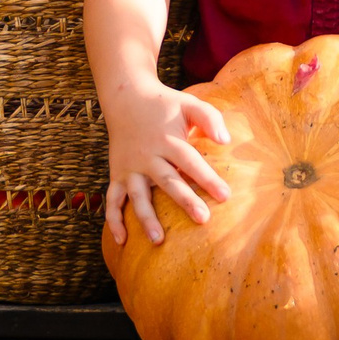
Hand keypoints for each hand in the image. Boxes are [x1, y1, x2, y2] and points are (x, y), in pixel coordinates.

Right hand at [104, 77, 231, 247]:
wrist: (126, 98)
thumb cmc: (165, 105)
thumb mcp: (189, 104)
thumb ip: (210, 119)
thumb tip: (227, 141)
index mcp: (167, 140)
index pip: (190, 161)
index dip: (208, 178)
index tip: (225, 196)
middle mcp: (147, 156)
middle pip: (167, 181)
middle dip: (185, 201)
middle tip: (202, 219)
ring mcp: (130, 168)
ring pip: (138, 196)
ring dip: (146, 218)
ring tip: (158, 240)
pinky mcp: (117, 175)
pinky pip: (112, 200)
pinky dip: (113, 220)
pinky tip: (122, 241)